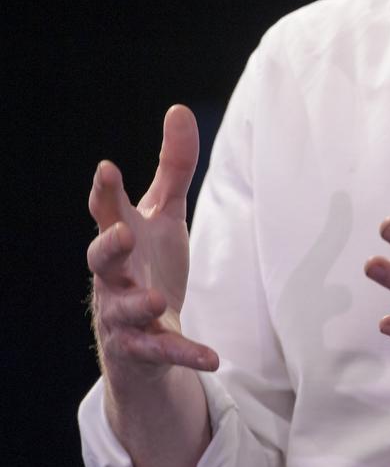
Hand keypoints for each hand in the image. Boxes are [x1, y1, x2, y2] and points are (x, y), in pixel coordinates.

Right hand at [87, 105, 218, 384]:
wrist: (141, 335)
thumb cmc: (148, 262)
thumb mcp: (164, 214)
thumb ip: (174, 166)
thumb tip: (179, 108)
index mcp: (121, 238)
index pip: (106, 212)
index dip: (105, 191)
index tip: (107, 168)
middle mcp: (114, 277)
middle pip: (101, 261)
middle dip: (107, 247)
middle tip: (120, 233)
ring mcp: (124, 315)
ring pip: (121, 311)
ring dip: (137, 304)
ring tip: (155, 299)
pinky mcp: (144, 348)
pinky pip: (163, 351)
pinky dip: (186, 353)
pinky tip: (213, 358)